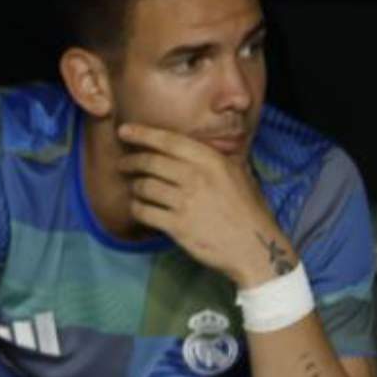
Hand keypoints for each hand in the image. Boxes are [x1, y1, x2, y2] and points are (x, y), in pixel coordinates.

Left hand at [116, 123, 295, 287]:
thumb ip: (215, 159)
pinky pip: (143, 212)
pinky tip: (138, 208)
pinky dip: (136, 208)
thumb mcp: (239, 174)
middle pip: (150, 163)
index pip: (169, 141)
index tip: (124, 131)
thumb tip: (194, 147)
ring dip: (134, 187)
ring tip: (135, 188)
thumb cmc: (248, 210)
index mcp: (212, 161)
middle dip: (131, 161)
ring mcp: (185, 202)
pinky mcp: (176, 226)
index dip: (143, 134)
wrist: (254, 246)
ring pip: (144, 187)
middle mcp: (196, 178)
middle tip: (122, 164)